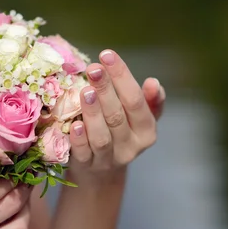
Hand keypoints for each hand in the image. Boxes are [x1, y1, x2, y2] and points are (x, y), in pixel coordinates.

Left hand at [68, 49, 165, 183]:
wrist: (100, 173)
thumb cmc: (120, 133)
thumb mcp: (138, 118)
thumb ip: (149, 101)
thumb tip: (154, 82)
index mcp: (146, 131)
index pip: (136, 101)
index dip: (122, 77)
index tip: (107, 55)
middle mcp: (131, 147)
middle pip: (118, 116)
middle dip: (106, 89)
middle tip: (93, 67)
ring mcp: (109, 159)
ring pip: (102, 136)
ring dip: (93, 113)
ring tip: (85, 90)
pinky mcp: (88, 167)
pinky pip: (84, 153)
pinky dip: (79, 139)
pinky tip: (74, 123)